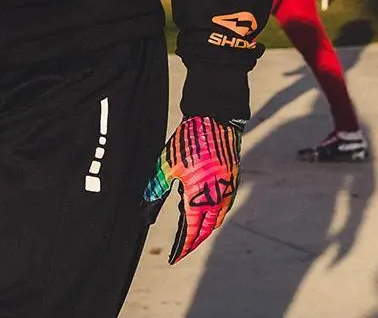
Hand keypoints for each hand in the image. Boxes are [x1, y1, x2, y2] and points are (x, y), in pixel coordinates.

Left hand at [143, 115, 243, 263]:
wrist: (214, 119)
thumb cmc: (188, 141)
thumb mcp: (166, 165)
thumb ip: (157, 188)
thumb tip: (146, 209)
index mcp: (200, 196)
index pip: (192, 231)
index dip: (183, 246)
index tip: (175, 257)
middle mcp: (217, 197)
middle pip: (207, 228)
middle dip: (195, 240)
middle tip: (183, 247)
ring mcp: (227, 189)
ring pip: (217, 218)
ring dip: (205, 228)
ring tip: (191, 232)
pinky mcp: (231, 179)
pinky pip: (224, 205)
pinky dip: (214, 214)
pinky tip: (204, 210)